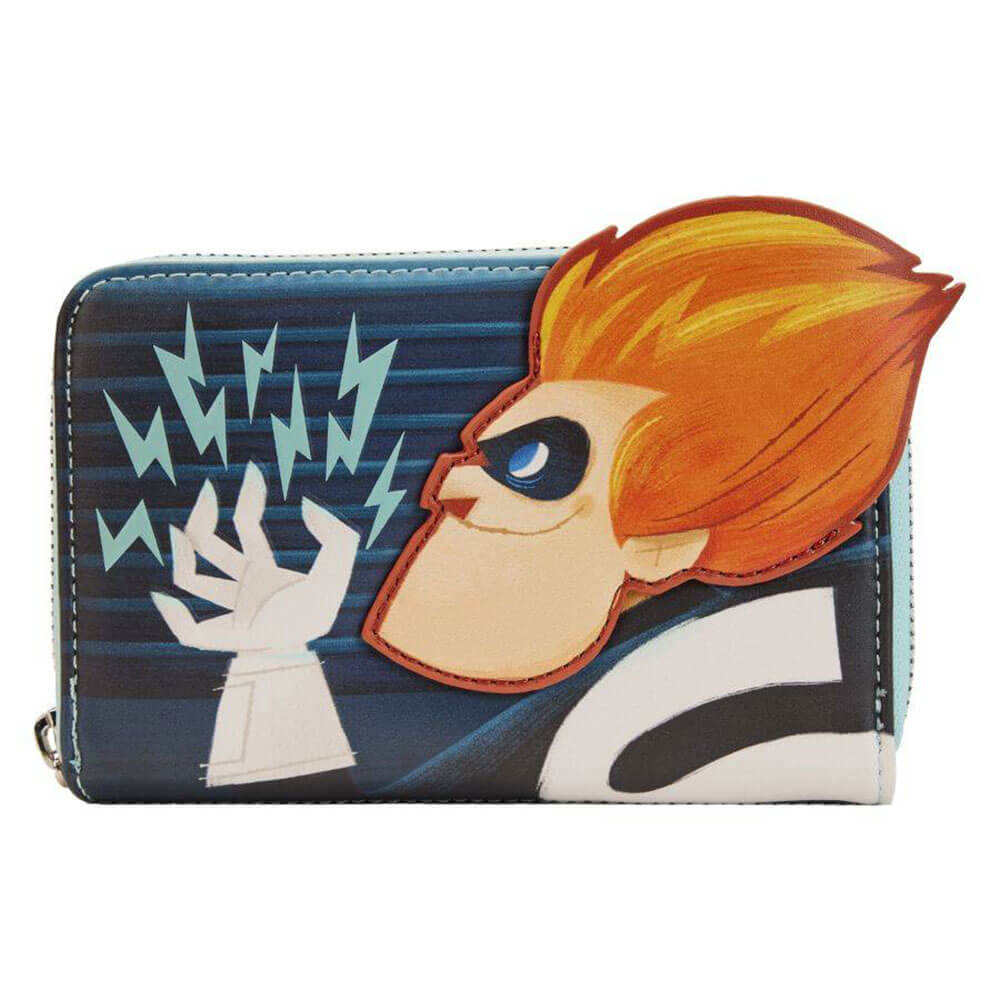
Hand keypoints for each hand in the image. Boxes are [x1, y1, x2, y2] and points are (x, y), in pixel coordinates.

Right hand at [152, 462, 358, 652]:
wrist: (313, 654)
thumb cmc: (322, 613)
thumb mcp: (340, 567)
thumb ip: (337, 533)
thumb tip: (306, 504)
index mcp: (263, 567)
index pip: (246, 526)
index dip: (248, 500)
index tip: (251, 473)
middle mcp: (241, 584)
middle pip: (211, 545)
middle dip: (204, 518)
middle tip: (208, 492)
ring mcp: (228, 609)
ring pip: (191, 578)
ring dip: (181, 555)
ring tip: (178, 532)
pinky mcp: (219, 638)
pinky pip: (186, 631)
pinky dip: (172, 617)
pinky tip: (165, 599)